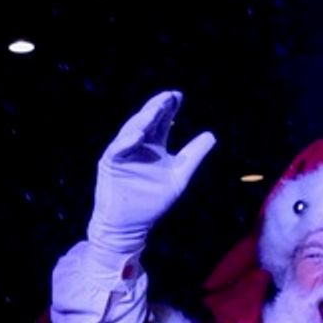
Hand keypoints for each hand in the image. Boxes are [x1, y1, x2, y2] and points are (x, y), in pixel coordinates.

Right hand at [86, 90, 215, 272]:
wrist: (130, 226)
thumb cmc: (153, 202)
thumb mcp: (180, 176)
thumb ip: (194, 156)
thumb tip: (211, 135)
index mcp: (153, 145)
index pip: (161, 121)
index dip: (169, 108)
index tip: (179, 96)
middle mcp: (138, 145)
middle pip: (147, 121)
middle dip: (157, 108)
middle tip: (169, 97)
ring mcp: (123, 153)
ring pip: (132, 131)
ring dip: (143, 120)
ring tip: (156, 109)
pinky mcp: (111, 164)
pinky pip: (118, 149)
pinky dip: (127, 142)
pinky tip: (139, 134)